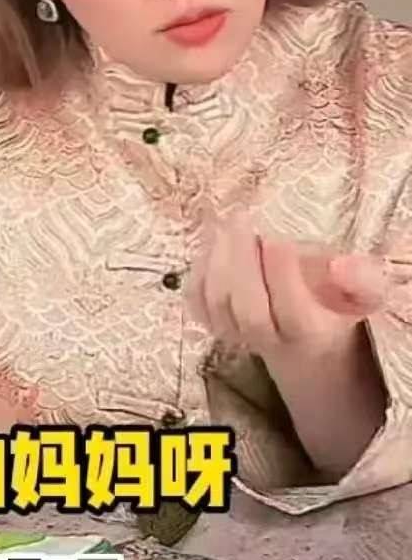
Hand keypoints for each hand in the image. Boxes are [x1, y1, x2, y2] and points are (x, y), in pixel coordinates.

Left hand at [186, 214, 388, 363]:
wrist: (307, 327)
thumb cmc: (337, 296)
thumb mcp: (364, 290)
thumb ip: (363, 280)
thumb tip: (341, 266)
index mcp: (314, 334)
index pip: (294, 315)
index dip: (282, 276)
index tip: (277, 236)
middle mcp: (272, 341)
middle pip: (250, 313)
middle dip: (243, 263)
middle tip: (244, 218)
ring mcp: (237, 334)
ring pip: (217, 305)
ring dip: (218, 258)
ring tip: (230, 223)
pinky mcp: (211, 321)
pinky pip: (195, 299)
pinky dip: (198, 266)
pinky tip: (214, 238)